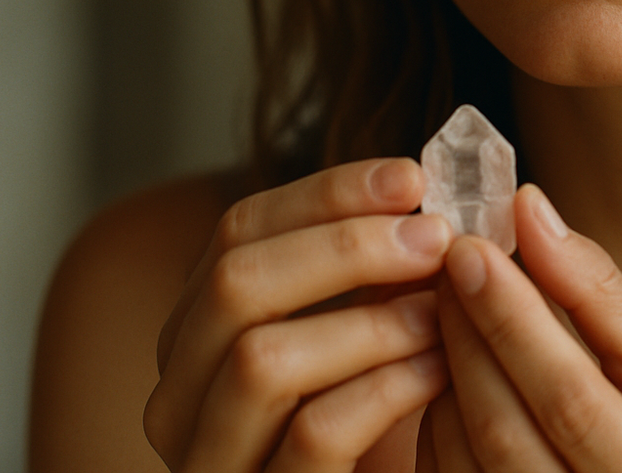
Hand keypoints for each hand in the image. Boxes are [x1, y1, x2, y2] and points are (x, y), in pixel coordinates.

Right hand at [143, 158, 453, 471]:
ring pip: (261, 360)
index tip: (412, 176)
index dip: (327, 193)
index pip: (237, 231)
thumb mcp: (360, 334)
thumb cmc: (372, 427)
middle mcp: (179, 396)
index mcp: (196, 334)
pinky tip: (440, 367)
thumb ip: (371, 267)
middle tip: (435, 236)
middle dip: (345, 247)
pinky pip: (312, 436)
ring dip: (369, 319)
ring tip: (443, 305)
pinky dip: (385, 387)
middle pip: (235, 284)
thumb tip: (426, 181)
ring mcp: (209, 459)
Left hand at [416, 184, 621, 472]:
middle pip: (504, 429)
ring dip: (445, 376)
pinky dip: (440, 423)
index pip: (569, 396)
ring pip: (464, 461)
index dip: (514, 320)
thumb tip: (531, 213)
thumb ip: (603, 295)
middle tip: (448, 265)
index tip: (472, 249)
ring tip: (450, 310)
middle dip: (467, 336)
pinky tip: (453, 373)